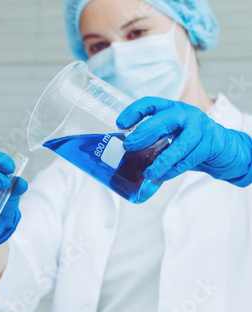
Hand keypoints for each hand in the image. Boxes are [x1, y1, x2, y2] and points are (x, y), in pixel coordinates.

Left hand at [116, 97, 251, 186]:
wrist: (223, 148)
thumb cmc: (189, 141)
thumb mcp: (171, 132)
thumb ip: (153, 137)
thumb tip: (125, 153)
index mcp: (172, 109)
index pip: (151, 103)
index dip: (134, 111)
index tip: (120, 124)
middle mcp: (186, 114)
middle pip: (163, 120)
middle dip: (144, 134)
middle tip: (128, 147)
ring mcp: (200, 128)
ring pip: (179, 145)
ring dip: (162, 161)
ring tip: (148, 172)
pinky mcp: (210, 144)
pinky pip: (189, 160)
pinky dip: (174, 170)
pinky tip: (163, 175)